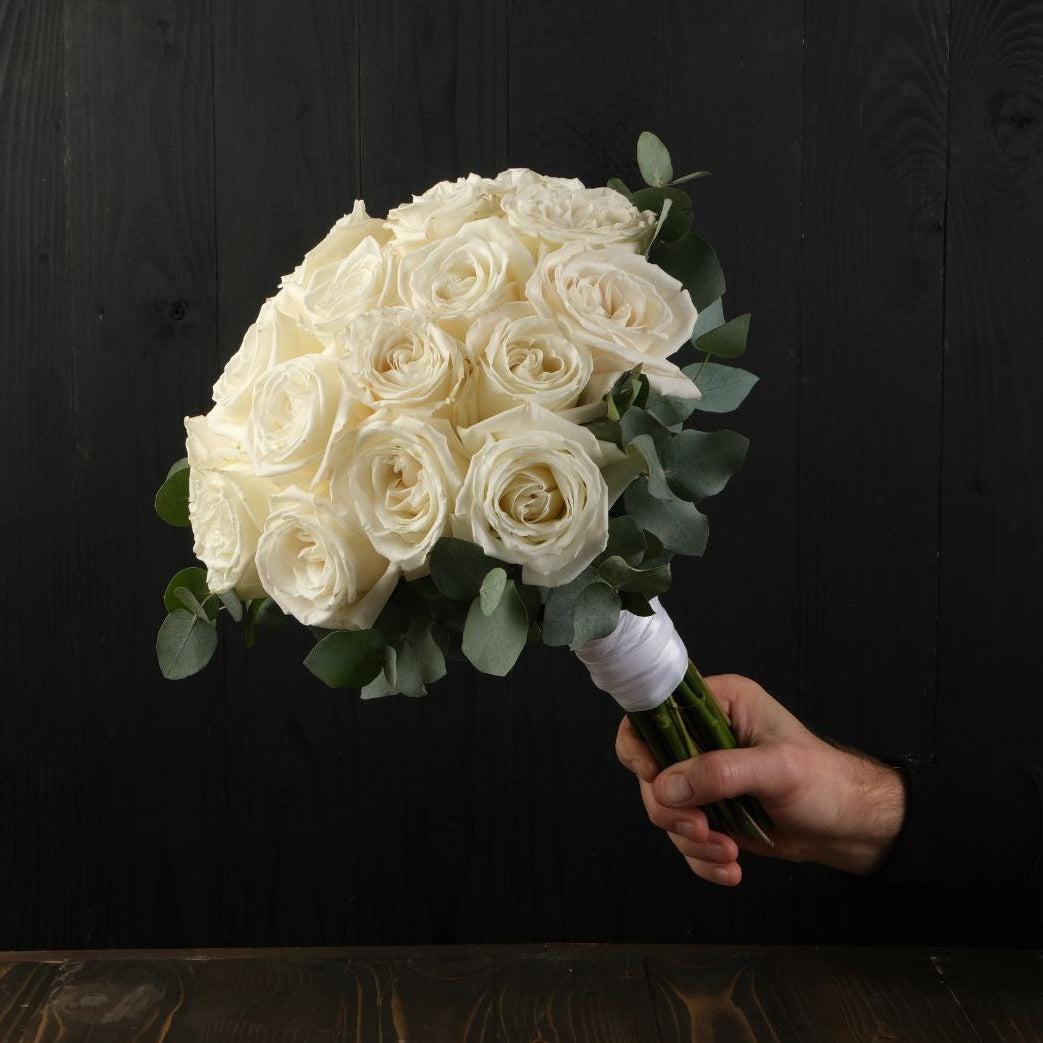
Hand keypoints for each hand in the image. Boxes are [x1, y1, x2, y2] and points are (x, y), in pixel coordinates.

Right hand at [615, 674, 905, 885]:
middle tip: (701, 828)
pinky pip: (684, 836)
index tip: (650, 776)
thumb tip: (665, 786)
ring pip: (665, 808)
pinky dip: (701, 857)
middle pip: (652, 769)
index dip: (641, 741)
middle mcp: (704, 736)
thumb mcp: (777, 769)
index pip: (657, 711)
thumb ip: (720, 772)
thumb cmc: (826, 783)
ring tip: (728, 853)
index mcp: (719, 704)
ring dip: (690, 839)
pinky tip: (730, 869)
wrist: (851, 828)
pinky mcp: (710, 811)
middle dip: (672, 808)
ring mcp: (704, 776)